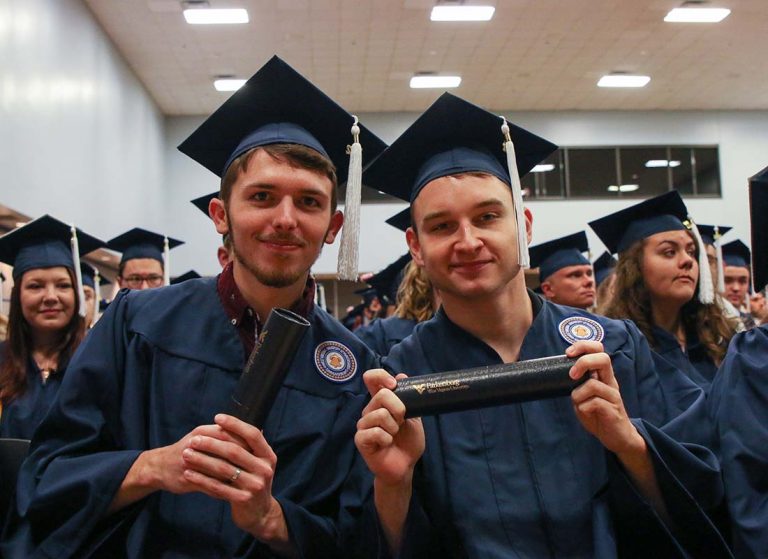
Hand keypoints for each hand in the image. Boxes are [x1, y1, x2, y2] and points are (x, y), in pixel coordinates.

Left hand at [179, 414, 284, 540]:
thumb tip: (228, 424)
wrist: (259, 513)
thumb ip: (247, 447)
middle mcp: (264, 469)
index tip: (217, 417)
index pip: (253, 434)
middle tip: (193, 439)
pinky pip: (217, 487)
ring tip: (186, 454)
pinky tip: (188, 474)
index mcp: (268, 456)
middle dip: (211, 443)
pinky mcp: (242, 499)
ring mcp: (255, 485)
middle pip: (235, 451)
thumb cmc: (252, 481)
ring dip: (202, 460)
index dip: (235, 424)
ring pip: (223, 469)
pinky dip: (201, 479)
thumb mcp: (257, 464)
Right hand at [355, 369, 424, 486]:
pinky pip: (375, 432)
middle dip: (399, 409)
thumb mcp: (414, 418)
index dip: (381, 376)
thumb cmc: (408, 442)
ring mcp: (363, 425)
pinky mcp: (360, 439)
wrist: (405, 466)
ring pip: (380, 414)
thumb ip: (409, 399)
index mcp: (381, 402)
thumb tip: (401, 375)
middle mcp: (370, 410)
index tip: (394, 384)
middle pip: (382, 395)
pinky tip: (387, 444)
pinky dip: (386, 438)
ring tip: (394, 436)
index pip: (372, 378)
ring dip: (394, 427)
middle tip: (401, 422)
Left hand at [567, 341, 644, 457]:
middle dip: (584, 362)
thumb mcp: (583, 396)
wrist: (617, 437)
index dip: (583, 346)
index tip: (568, 353)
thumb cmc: (598, 414)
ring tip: (579, 403)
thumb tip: (562, 375)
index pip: (598, 350)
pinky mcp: (613, 409)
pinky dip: (583, 407)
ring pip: (593, 384)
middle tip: (572, 375)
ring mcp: (613, 395)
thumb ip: (577, 385)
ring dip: (578, 394)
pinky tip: (585, 412)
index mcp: (603, 375)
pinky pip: (594, 403)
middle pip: (604, 358)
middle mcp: (610, 382)